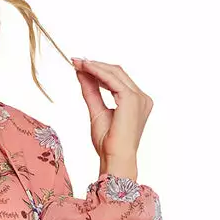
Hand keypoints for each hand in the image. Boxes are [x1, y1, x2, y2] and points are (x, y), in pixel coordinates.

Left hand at [70, 57, 152, 179]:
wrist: (114, 158)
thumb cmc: (108, 143)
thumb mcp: (96, 112)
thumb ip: (91, 91)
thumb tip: (82, 74)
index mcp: (137, 102)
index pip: (118, 79)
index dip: (99, 70)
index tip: (81, 65)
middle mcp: (142, 98)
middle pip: (118, 73)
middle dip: (96, 65)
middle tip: (77, 60)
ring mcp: (139, 98)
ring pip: (116, 73)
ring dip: (95, 66)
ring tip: (78, 63)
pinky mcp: (132, 99)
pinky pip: (112, 80)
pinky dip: (98, 72)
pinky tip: (85, 69)